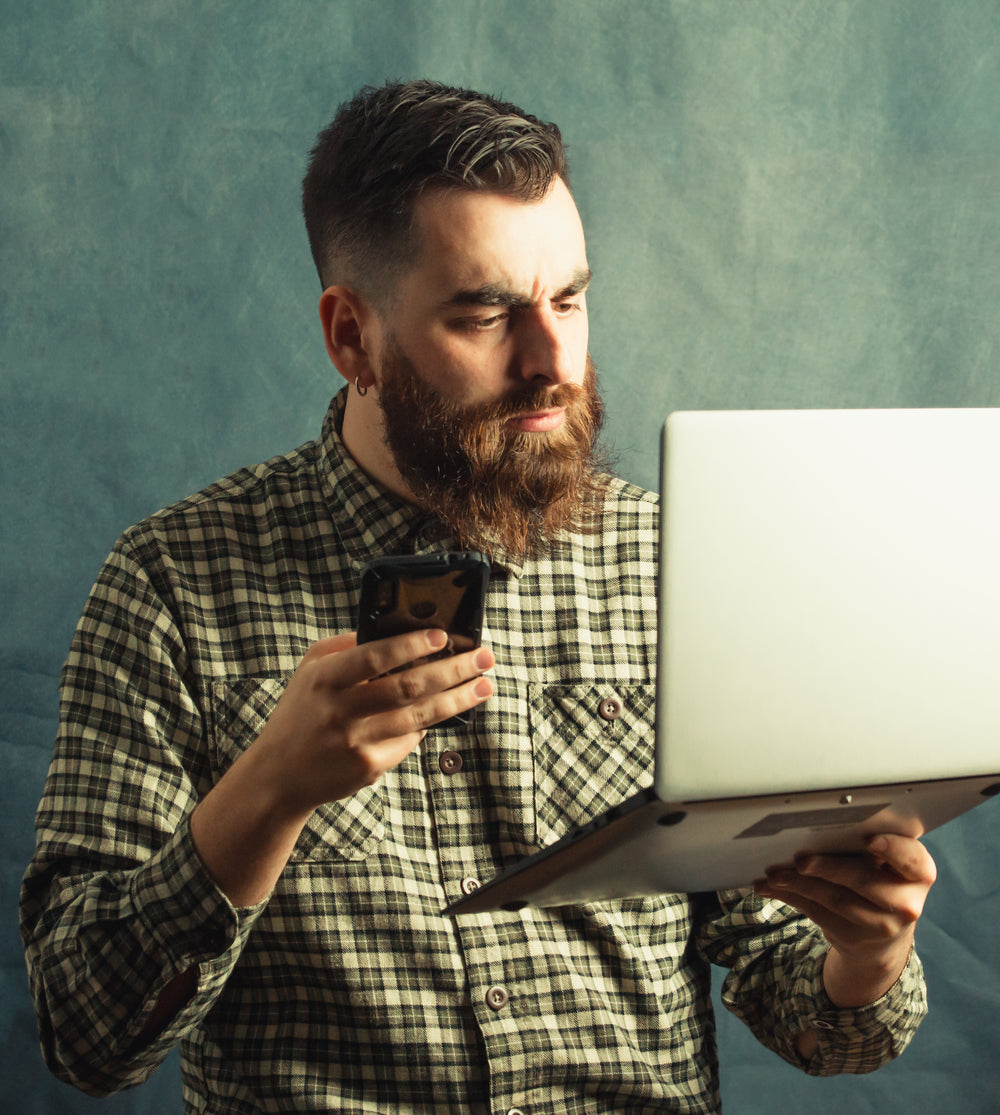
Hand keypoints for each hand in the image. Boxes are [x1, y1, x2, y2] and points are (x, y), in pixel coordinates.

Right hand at [250, 628, 493, 816]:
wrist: (279, 775)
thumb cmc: (302, 712)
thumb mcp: (311, 670)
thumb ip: (346, 647)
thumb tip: (394, 628)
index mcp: (325, 679)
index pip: (373, 658)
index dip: (410, 646)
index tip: (443, 636)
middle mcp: (340, 711)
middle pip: (407, 687)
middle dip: (452, 670)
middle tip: (483, 658)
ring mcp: (355, 743)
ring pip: (418, 718)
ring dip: (457, 700)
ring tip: (483, 685)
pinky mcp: (367, 768)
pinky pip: (408, 742)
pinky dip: (427, 725)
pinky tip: (445, 711)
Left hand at [754, 833, 936, 1006]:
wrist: (881, 931)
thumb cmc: (879, 878)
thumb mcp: (887, 861)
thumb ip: (867, 843)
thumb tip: (818, 822)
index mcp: (919, 872)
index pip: (911, 858)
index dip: (892, 849)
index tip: (870, 841)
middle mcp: (906, 902)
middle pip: (863, 879)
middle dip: (827, 867)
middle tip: (801, 859)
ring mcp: (880, 925)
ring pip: (833, 899)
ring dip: (798, 883)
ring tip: (773, 873)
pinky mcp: (852, 937)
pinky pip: (816, 913)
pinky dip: (789, 896)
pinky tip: (770, 887)